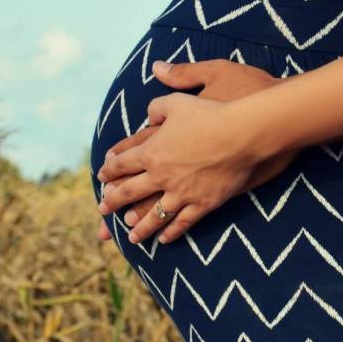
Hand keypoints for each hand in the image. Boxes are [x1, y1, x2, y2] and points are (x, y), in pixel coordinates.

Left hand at [97, 94, 261, 242]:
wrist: (241, 134)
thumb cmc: (209, 114)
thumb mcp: (177, 102)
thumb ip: (157, 108)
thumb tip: (148, 115)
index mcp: (151, 151)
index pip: (122, 164)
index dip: (109, 170)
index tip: (102, 177)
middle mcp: (161, 176)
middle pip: (129, 193)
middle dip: (112, 202)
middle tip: (102, 211)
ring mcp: (181, 193)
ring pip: (153, 216)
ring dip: (140, 227)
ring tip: (130, 237)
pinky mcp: (203, 203)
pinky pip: (182, 222)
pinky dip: (171, 232)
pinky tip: (164, 239)